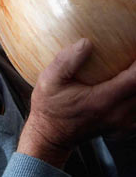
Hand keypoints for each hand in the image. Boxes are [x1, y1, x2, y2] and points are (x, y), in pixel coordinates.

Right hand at [17, 38, 135, 167]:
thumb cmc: (49, 107)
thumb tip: (86, 42)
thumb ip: (67, 61)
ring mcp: (124, 122)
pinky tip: (129, 84)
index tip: (135, 46)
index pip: (135, 79)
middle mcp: (118, 113)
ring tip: (130, 66)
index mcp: (103, 101)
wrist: (50, 134)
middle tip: (132, 54)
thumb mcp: (49, 80)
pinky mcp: (124, 126)